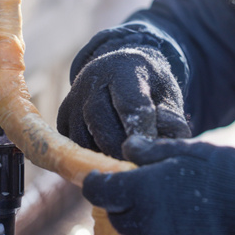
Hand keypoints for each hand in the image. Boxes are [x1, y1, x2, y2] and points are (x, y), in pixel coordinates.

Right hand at [57, 47, 190, 158]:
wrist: (121, 71)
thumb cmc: (149, 87)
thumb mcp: (167, 94)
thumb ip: (171, 118)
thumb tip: (168, 143)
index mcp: (124, 68)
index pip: (130, 103)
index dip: (140, 130)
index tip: (150, 151)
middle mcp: (92, 79)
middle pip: (101, 121)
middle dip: (120, 148)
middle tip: (138, 167)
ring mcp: (73, 99)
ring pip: (83, 138)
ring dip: (103, 156)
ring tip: (125, 165)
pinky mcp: (62, 117)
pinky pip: (73, 145)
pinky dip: (90, 156)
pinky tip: (109, 159)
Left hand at [83, 135, 234, 234]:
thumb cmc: (221, 172)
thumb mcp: (185, 150)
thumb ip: (150, 150)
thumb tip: (127, 146)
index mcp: (142, 190)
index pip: (99, 191)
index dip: (96, 183)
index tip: (100, 177)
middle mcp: (145, 221)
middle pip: (117, 216)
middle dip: (122, 203)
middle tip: (143, 188)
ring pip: (140, 231)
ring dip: (147, 218)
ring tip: (176, 202)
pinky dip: (167, 233)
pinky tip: (191, 219)